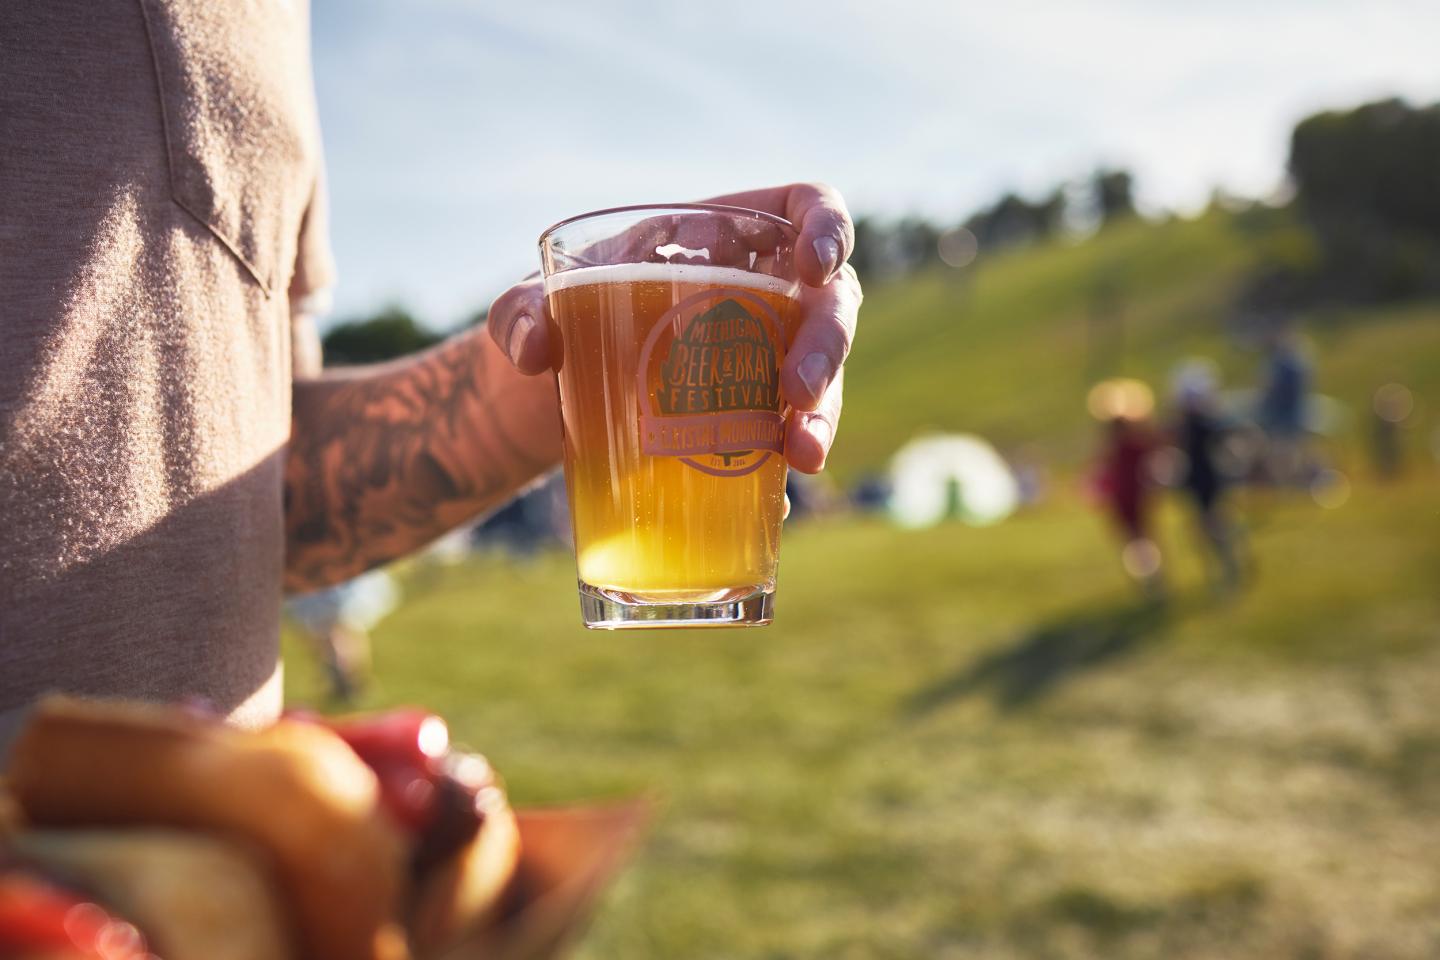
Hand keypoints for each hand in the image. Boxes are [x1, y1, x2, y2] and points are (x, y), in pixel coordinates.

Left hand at [488, 183, 860, 473]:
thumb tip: (534, 344)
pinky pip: (786, 441)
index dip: (828, 229)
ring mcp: (764, 361)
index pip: (807, 209)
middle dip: (826, 349)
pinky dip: (782, 473)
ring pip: (823, 379)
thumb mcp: (524, 307)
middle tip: (797, 395)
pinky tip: (773, 503)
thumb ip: (517, 312)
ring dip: (823, 416)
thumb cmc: (554, 324)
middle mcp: (760, 295)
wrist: (546, 401)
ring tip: (802, 457)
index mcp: (723, 238)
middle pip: (829, 305)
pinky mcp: (752, 424)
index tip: (814, 266)